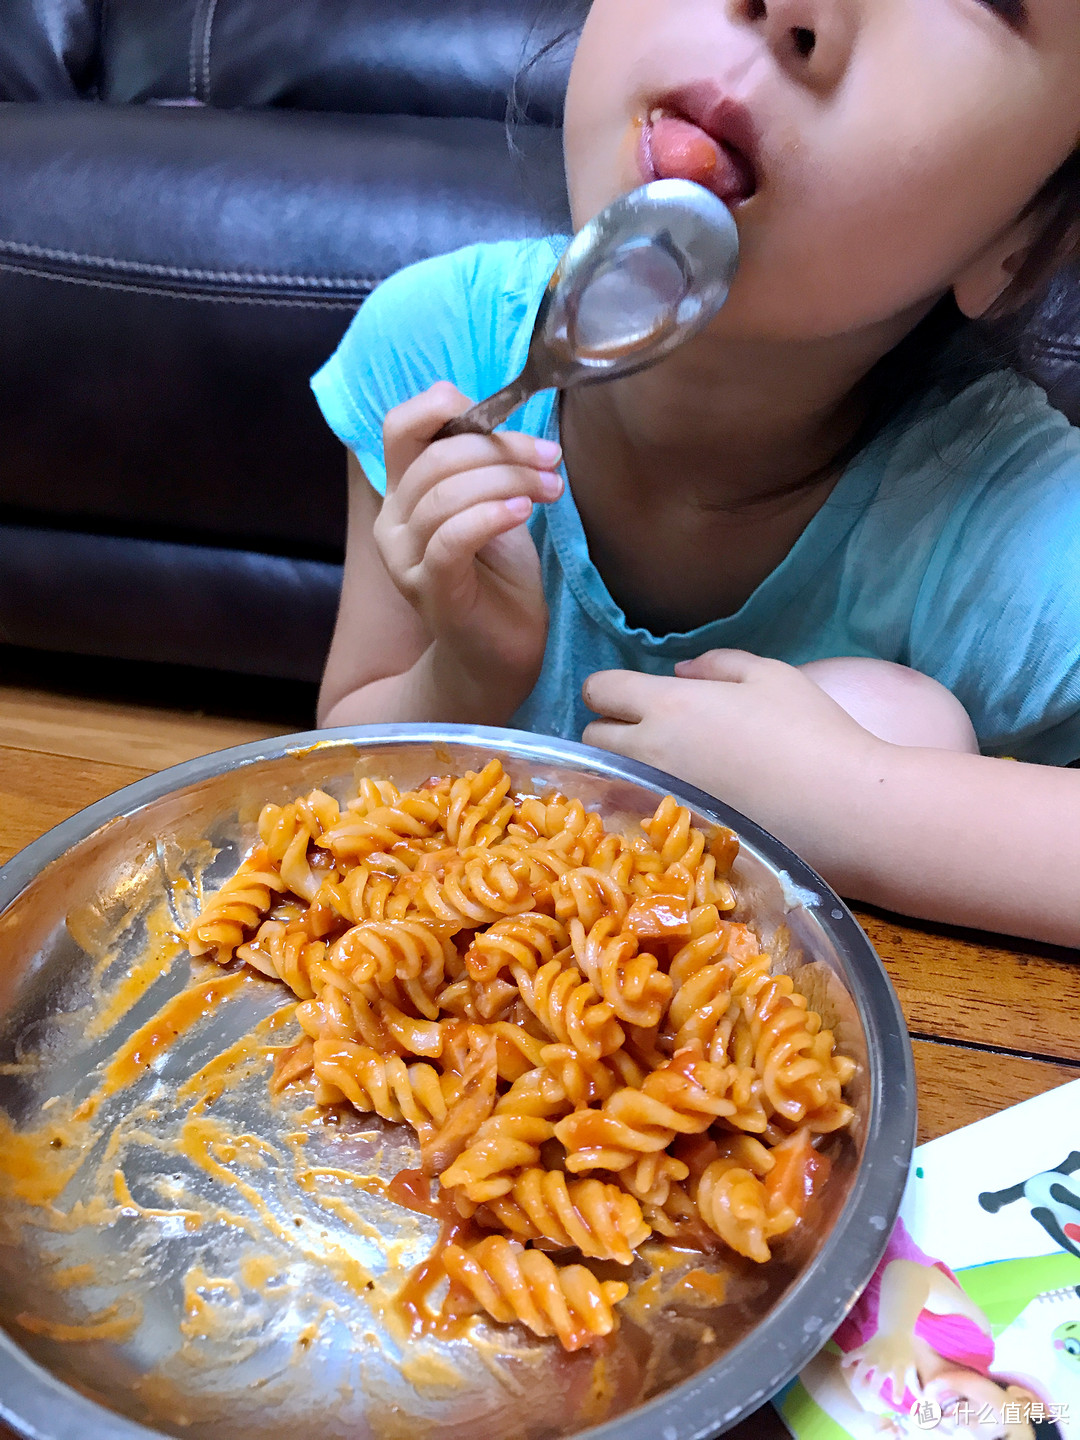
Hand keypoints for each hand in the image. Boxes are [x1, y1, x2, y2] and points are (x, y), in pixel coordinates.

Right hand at [375, 382, 562, 713]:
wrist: (500, 651)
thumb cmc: (498, 577)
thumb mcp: (492, 504)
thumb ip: (482, 464)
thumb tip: (499, 414)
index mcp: (403, 493)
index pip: (400, 426)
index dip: (445, 406)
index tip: (501, 416)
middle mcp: (393, 522)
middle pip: (436, 458)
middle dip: (502, 449)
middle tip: (550, 459)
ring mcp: (405, 559)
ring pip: (446, 495)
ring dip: (508, 480)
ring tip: (549, 488)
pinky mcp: (430, 589)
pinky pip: (450, 539)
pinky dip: (489, 517)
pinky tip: (522, 512)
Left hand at [582, 649, 885, 877]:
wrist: (842, 808)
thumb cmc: (811, 730)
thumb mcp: (771, 675)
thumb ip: (718, 665)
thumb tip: (681, 672)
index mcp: (669, 704)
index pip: (600, 688)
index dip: (609, 689)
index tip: (628, 696)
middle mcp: (650, 751)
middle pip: (593, 737)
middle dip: (610, 730)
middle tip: (646, 733)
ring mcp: (658, 800)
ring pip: (611, 779)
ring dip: (624, 770)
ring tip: (663, 770)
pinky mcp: (675, 838)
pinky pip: (640, 815)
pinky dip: (649, 806)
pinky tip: (683, 805)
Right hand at [840, 1332, 920, 1413]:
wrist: (896, 1329)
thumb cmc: (904, 1351)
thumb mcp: (911, 1367)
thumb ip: (913, 1384)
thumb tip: (921, 1400)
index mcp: (899, 1367)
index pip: (899, 1381)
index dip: (898, 1391)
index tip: (896, 1400)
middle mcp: (886, 1362)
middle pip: (879, 1376)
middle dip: (874, 1387)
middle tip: (871, 1396)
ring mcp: (874, 1355)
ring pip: (864, 1366)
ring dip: (859, 1376)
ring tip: (856, 1385)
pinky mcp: (866, 1348)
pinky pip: (855, 1353)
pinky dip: (849, 1358)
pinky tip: (843, 1364)